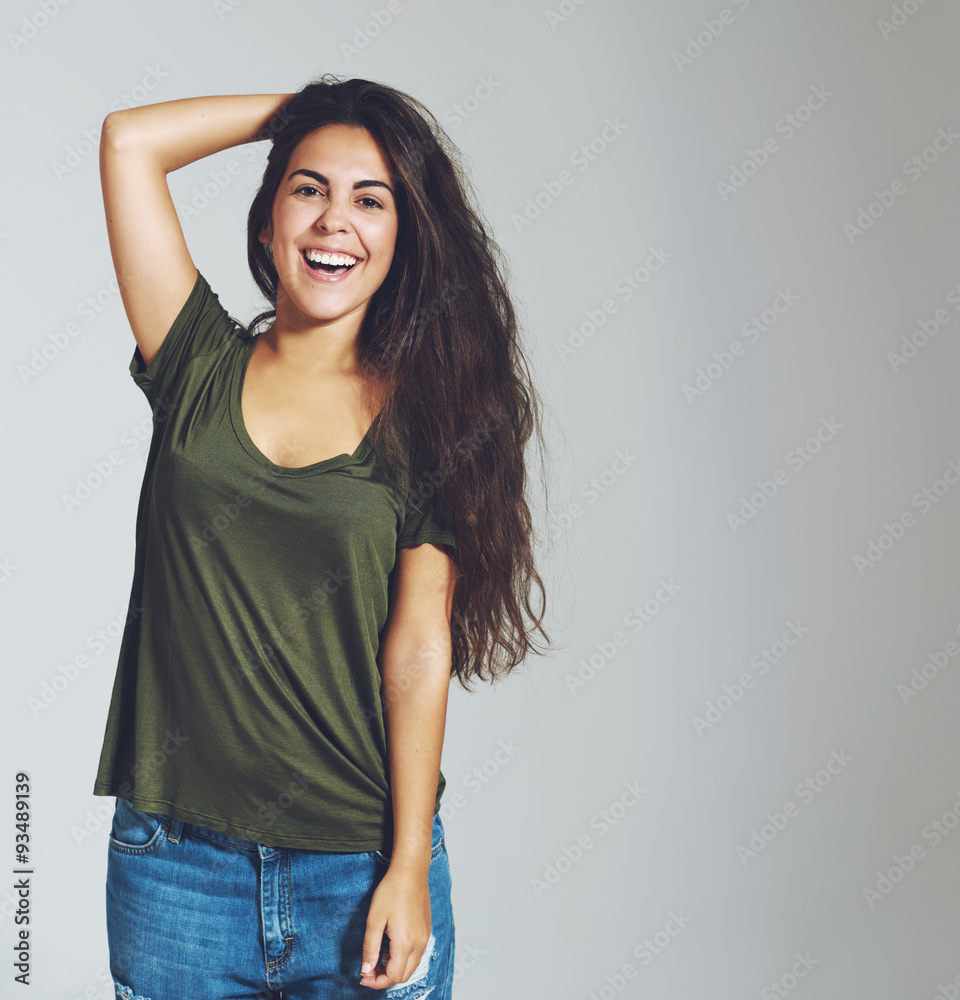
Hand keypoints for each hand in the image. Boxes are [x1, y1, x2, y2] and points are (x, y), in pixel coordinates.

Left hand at [359, 866, 430, 989]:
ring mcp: (425, 937)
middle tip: (369, 970)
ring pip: (412, 966)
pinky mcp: (426, 930)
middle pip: (404, 976)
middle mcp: (419, 943)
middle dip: (385, 978)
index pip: (393, 977)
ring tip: (378, 959)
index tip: (363, 977)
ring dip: (395, 969)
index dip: (376, 982)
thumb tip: (366, 969)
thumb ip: (370, 948)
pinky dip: (403, 959)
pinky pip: (417, 954)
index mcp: (405, 943)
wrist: (411, 871)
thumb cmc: (392, 891)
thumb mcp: (374, 919)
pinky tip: (391, 947)